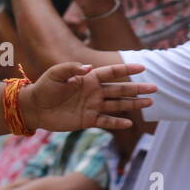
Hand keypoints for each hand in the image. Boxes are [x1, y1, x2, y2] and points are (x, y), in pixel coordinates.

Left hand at [19, 61, 155, 131]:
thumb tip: (88, 67)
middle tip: (155, 88)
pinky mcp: (87, 120)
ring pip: (117, 105)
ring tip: (150, 102)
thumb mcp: (55, 74)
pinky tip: (129, 123)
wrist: (33, 108)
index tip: (142, 67)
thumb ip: (71, 69)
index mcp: (87, 79)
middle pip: (120, 90)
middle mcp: (93, 92)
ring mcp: (92, 106)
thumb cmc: (43, 87)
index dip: (126, 70)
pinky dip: (117, 123)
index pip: (110, 73)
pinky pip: (105, 121)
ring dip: (133, 104)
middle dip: (137, 89)